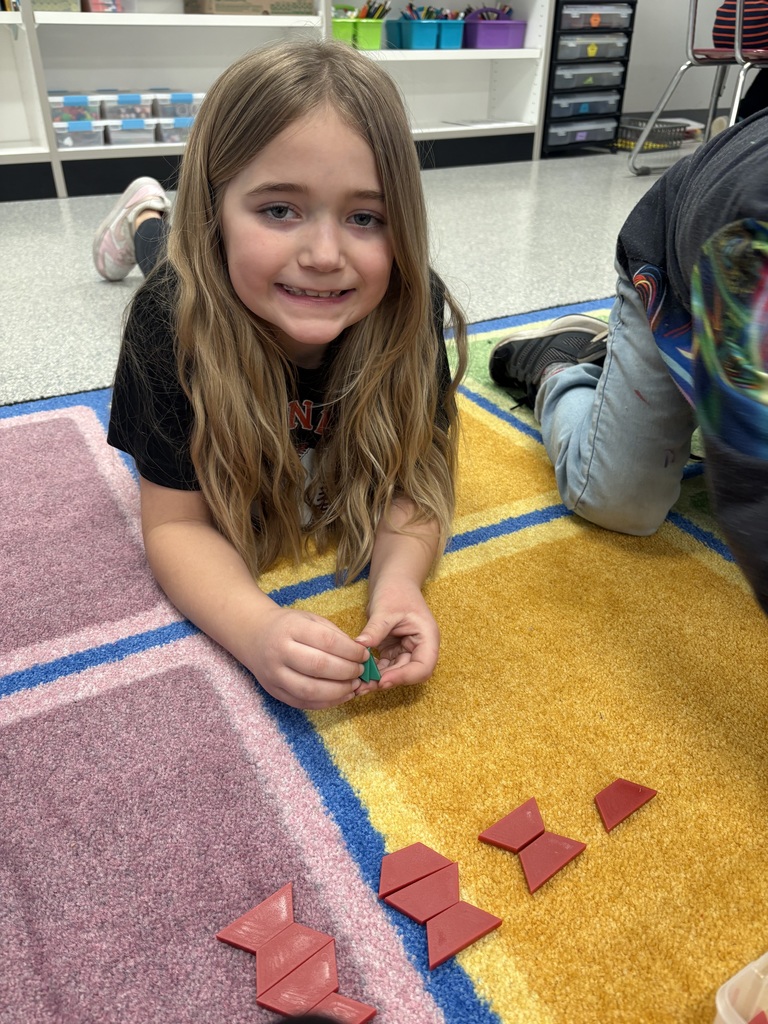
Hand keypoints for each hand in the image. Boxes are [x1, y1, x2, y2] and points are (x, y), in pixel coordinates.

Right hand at [245, 606, 368, 709]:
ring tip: (354, 686)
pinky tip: (341, 696)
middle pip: (318, 667)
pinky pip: (303, 702)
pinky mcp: (274, 692)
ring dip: (338, 691)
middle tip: (360, 671)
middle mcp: (279, 652)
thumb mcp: (310, 619)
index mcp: (291, 628)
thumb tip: (361, 654)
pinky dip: (326, 702)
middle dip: (346, 671)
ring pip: (310, 690)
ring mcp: (274, 674)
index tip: (364, 655)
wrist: (254, 636)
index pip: (327, 641)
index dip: (350, 651)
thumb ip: (334, 635)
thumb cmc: (289, 626)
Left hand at [354, 582, 438, 695]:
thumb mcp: (385, 609)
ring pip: (395, 673)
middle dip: (387, 681)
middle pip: (408, 674)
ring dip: (378, 679)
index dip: (404, 677)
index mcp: (427, 638)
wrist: (393, 581)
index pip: (423, 667)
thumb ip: (375, 630)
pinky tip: (358, 675)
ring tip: (357, 685)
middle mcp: (420, 648)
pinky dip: (373, 672)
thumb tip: (360, 646)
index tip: (382, 681)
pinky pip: (384, 667)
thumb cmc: (396, 590)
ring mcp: (406, 651)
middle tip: (364, 687)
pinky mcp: (393, 651)